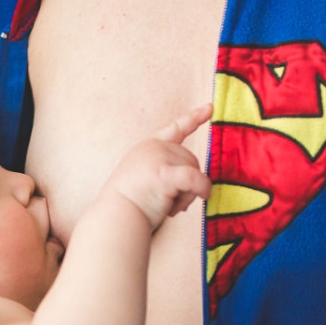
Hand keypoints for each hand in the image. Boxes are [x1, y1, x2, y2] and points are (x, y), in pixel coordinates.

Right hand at [104, 104, 212, 228]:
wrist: (116, 217)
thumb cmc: (131, 206)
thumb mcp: (147, 178)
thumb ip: (168, 171)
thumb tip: (199, 182)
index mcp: (147, 147)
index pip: (176, 129)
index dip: (194, 118)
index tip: (210, 107)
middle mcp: (153, 147)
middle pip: (191, 159)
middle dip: (188, 184)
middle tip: (171, 204)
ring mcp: (158, 157)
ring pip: (195, 171)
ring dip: (189, 194)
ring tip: (168, 207)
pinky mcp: (164, 173)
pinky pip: (196, 179)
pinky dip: (202, 189)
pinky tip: (202, 196)